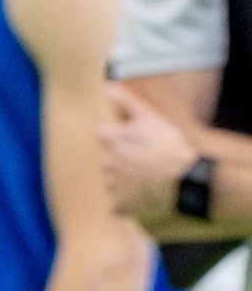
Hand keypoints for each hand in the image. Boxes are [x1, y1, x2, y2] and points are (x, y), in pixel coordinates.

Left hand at [98, 83, 197, 225]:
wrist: (188, 180)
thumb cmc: (173, 147)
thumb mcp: (151, 118)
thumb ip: (126, 102)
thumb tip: (106, 86)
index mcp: (114, 140)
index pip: (102, 133)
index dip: (118, 136)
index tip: (134, 140)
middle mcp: (109, 161)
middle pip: (108, 159)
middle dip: (122, 160)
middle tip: (147, 162)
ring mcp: (114, 184)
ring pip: (112, 181)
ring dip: (125, 181)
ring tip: (150, 179)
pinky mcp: (121, 204)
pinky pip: (119, 204)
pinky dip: (129, 202)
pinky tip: (147, 197)